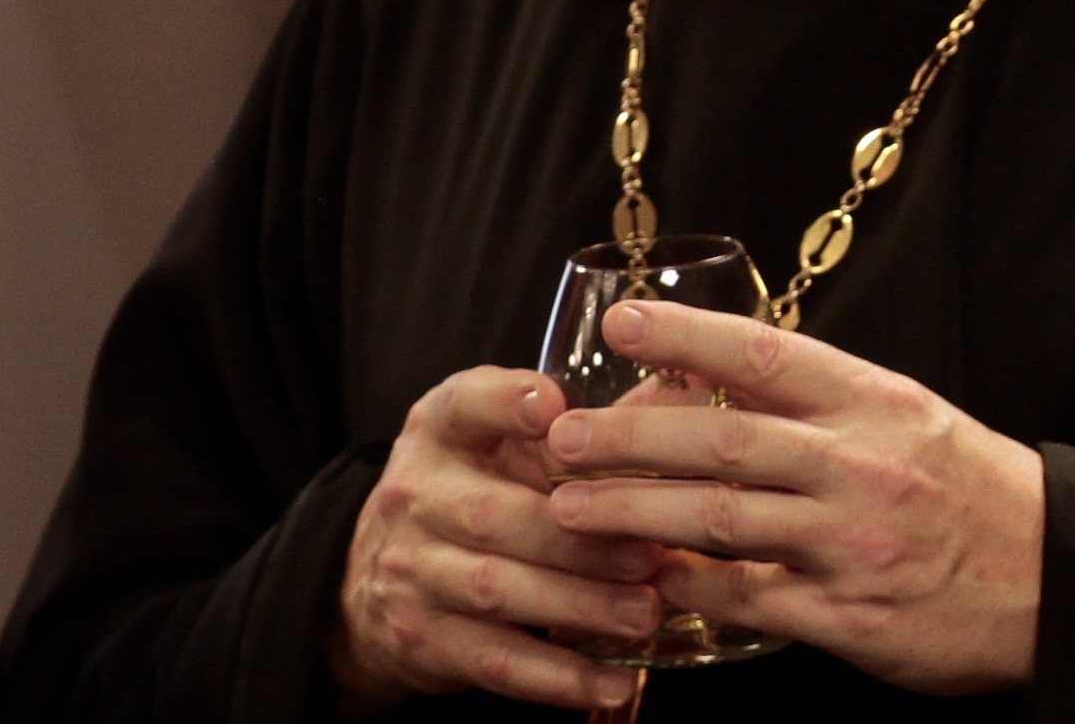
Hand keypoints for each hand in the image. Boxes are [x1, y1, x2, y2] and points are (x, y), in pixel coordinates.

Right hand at [326, 364, 666, 713]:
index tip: (554, 407)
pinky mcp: (422, 639)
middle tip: (651, 555)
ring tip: (644, 614)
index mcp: (441, 429)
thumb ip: (591, 424)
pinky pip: (496, 661)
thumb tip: (698, 392)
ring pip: (496, 589)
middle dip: (575, 539)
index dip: (505, 403)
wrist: (377, 576)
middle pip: (490, 514)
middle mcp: (416, 494)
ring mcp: (411, 571)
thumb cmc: (477, 489)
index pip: (463, 404)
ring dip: (578, 606)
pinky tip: (617, 683)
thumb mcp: (508, 444)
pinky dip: (560, 676)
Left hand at [542, 301, 1043, 695]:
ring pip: (720, 519)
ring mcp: (853, 542)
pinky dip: (691, 587)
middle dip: (629, 436)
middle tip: (562, 436)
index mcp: (875, 402)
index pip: (766, 354)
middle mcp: (860, 465)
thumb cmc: (975, 491)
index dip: (687, 335)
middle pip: (722, 439)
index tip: (625, 324)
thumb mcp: (908, 420)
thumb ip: (821, 403)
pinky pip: (751, 599)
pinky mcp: (852, 616)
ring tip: (570, 509)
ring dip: (634, 513)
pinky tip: (646, 580)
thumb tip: (714, 381)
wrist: (1059, 576)